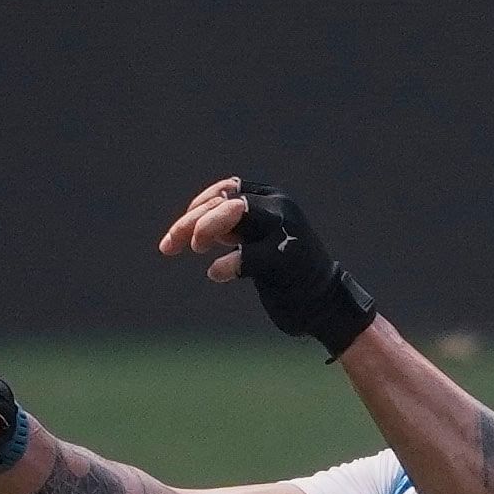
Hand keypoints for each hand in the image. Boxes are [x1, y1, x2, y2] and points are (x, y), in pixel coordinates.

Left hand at [158, 176, 376, 356]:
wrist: (324, 303)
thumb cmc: (285, 274)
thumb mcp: (257, 241)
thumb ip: (232, 228)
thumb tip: (192, 223)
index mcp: (272, 200)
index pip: (226, 190)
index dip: (197, 207)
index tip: (177, 234)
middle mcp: (279, 208)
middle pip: (225, 200)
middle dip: (191, 221)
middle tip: (169, 246)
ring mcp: (285, 231)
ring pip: (235, 212)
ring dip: (206, 227)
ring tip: (196, 248)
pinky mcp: (287, 260)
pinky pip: (249, 255)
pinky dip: (228, 264)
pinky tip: (216, 273)